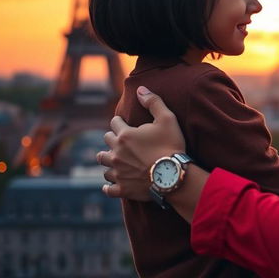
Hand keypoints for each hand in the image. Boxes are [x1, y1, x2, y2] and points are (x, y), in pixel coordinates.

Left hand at [97, 86, 185, 200]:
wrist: (174, 176)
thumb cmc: (172, 146)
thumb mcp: (167, 119)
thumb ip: (153, 102)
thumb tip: (140, 89)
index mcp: (125, 135)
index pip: (114, 123)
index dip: (120, 122)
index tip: (125, 124)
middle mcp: (116, 153)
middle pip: (106, 141)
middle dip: (113, 139)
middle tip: (122, 141)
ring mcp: (118, 172)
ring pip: (104, 163)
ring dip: (108, 160)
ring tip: (116, 160)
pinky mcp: (122, 189)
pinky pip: (108, 187)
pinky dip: (109, 185)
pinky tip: (111, 184)